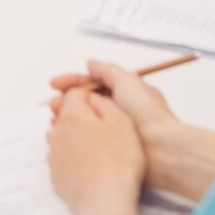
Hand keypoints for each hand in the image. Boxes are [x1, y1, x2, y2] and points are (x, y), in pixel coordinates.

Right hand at [47, 60, 214, 203]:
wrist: (161, 150)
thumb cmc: (148, 115)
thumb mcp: (127, 81)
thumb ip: (107, 71)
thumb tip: (91, 63)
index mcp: (124, 95)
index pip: (92, 84)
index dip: (72, 82)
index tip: (54, 84)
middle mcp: (119, 112)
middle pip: (85, 103)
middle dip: (67, 101)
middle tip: (54, 106)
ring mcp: (114, 131)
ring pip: (84, 121)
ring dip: (68, 119)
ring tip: (56, 121)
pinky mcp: (112, 150)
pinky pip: (87, 140)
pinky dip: (75, 136)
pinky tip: (66, 136)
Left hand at [47, 87, 146, 214]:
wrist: (105, 202)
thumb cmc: (119, 162)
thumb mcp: (122, 122)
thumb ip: (104, 103)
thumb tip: (92, 97)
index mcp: (72, 115)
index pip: (74, 93)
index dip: (91, 96)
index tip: (104, 107)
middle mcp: (56, 132)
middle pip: (68, 116)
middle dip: (84, 119)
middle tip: (107, 133)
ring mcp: (53, 155)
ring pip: (65, 138)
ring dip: (79, 140)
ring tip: (102, 153)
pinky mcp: (56, 175)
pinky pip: (65, 159)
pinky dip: (76, 160)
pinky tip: (93, 169)